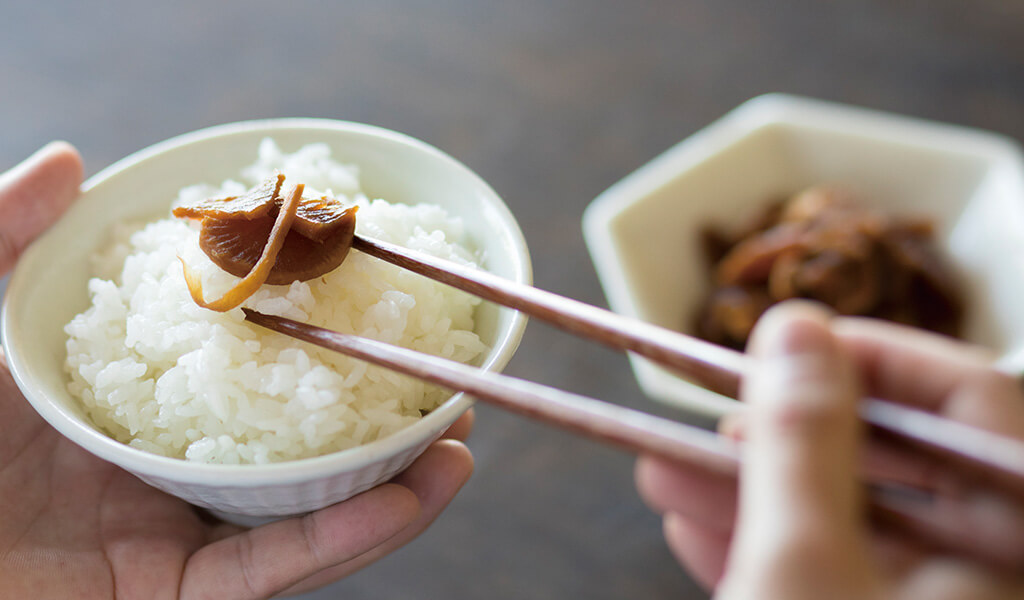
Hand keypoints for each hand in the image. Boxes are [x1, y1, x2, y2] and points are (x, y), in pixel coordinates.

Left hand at [0, 144, 474, 598]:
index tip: (369, 292)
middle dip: (375, 411)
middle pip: (288, 440)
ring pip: (306, 512)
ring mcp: (170, 538)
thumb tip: (72, 158)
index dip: (305, 330)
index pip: (234, 363)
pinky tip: (421, 490)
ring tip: (464, 436)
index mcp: (120, 402)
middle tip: (443, 371)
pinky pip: (277, 569)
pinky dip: (356, 536)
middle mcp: (157, 469)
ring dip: (395, 480)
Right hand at [636, 301, 1023, 598]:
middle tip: (712, 412)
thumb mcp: (799, 560)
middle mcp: (987, 573)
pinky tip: (689, 527)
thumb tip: (798, 326)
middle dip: (780, 433)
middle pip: (894, 463)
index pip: (972, 401)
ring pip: (843, 522)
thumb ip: (801, 436)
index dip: (876, 356)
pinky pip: (822, 576)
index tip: (788, 343)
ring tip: (659, 470)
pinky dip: (757, 550)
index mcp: (1011, 542)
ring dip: (747, 493)